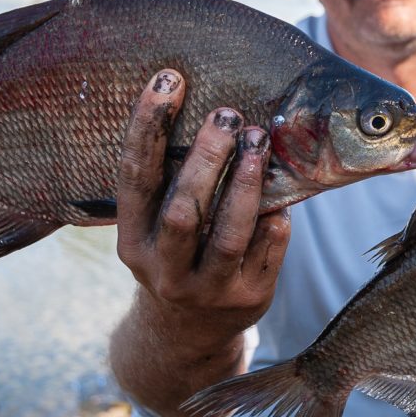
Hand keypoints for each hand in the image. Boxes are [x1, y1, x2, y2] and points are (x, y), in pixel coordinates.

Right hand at [115, 69, 291, 342]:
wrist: (187, 336)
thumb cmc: (176, 257)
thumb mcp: (155, 229)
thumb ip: (171, 183)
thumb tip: (210, 112)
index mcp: (133, 242)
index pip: (135, 178)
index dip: (148, 126)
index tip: (167, 80)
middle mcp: (164, 269)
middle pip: (184, 211)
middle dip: (206, 159)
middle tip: (226, 115)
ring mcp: (208, 290)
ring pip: (228, 235)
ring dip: (245, 184)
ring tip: (258, 142)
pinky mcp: (249, 299)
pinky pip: (268, 250)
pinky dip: (274, 217)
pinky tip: (282, 193)